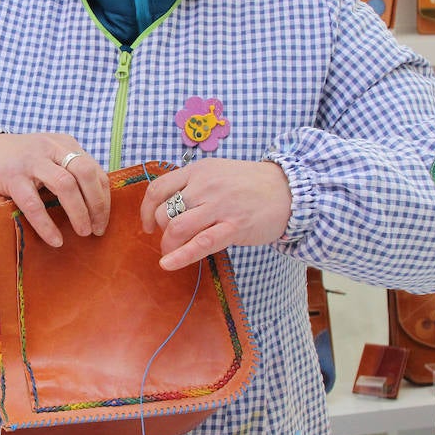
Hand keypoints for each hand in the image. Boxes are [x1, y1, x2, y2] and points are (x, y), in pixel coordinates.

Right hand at [0, 133, 109, 247]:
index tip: (103, 221)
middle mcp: (52, 148)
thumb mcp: (50, 157)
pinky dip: (47, 224)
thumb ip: (70, 172)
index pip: (94, 170)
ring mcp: (32, 161)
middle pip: (86, 173)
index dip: (103, 198)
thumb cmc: (22, 162)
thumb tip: (96, 206)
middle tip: (97, 229)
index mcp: (65, 144)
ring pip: (65, 185)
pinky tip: (55, 239)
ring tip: (83, 232)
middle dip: (96, 204)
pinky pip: (34, 203)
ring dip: (79, 212)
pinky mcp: (12, 177)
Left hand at [140, 158, 291, 269]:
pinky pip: (200, 243)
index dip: (146, 210)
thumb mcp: (217, 172)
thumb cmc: (250, 184)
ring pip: (177, 227)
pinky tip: (169, 264)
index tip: (147, 224)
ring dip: (169, 244)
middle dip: (159, 230)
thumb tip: (166, 204)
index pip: (158, 188)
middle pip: (164, 211)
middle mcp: (205, 185)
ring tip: (172, 251)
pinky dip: (180, 256)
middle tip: (168, 237)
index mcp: (198, 171)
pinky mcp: (233, 227)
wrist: (288, 190)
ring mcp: (219, 206)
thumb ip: (193, 184)